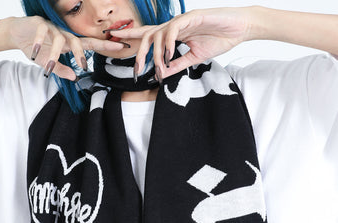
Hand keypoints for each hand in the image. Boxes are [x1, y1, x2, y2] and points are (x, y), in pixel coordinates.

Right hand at [8, 16, 126, 80]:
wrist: (17, 34)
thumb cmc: (37, 49)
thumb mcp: (48, 64)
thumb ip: (61, 70)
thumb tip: (73, 77)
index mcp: (69, 43)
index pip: (90, 45)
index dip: (105, 46)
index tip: (121, 47)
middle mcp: (63, 34)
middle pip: (77, 41)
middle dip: (81, 53)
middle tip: (84, 65)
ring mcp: (51, 27)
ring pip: (58, 38)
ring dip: (54, 54)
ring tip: (50, 67)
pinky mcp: (38, 23)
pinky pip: (41, 31)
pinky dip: (38, 42)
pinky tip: (34, 52)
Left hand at [108, 7, 253, 79]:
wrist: (240, 29)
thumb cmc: (219, 39)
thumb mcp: (194, 58)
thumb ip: (177, 65)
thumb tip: (162, 74)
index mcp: (173, 34)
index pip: (149, 36)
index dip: (132, 39)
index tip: (115, 44)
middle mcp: (174, 26)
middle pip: (148, 37)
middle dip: (138, 54)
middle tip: (137, 71)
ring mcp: (182, 21)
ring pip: (158, 34)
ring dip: (156, 54)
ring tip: (159, 69)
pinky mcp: (192, 17)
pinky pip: (173, 29)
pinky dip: (168, 43)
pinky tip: (168, 55)